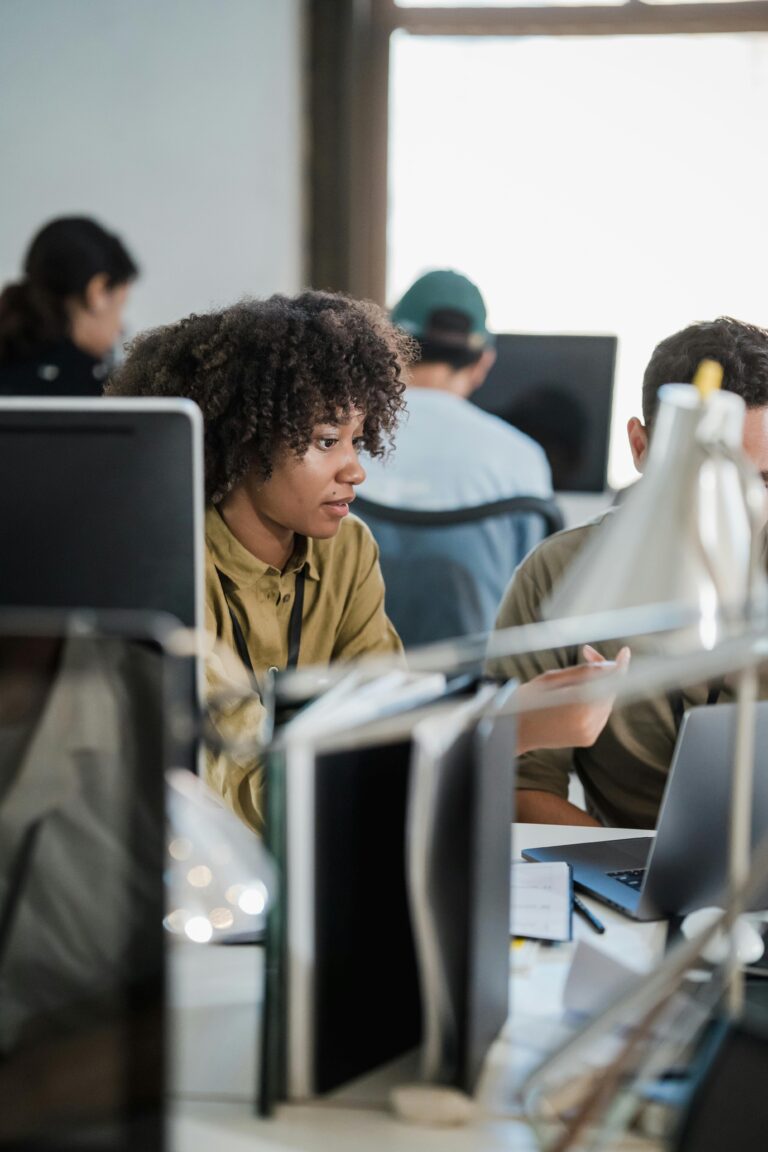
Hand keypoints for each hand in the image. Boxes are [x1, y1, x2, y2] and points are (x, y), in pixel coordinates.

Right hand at [515, 644, 629, 754]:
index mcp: (579, 706)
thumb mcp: (553, 678)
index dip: (619, 665)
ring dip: (600, 686)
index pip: (610, 682)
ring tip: (578, 675)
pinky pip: (600, 714)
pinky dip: (595, 701)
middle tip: (588, 653)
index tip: (624, 652)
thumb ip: (584, 672)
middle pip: (610, 691)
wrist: (515, 730)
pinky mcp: (588, 739)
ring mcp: (590, 733)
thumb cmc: (528, 700)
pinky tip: (578, 694)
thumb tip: (608, 666)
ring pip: (606, 702)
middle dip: (604, 672)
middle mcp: (589, 723)